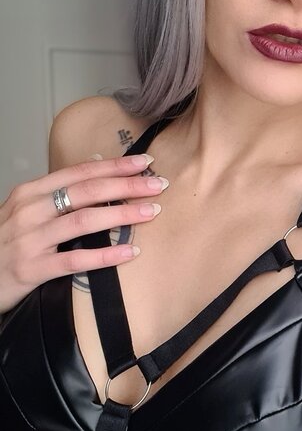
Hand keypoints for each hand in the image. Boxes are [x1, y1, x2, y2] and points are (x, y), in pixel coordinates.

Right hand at [0, 153, 168, 313]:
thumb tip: (95, 162)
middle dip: (125, 186)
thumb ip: (58, 189)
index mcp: (30, 192)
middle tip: (158, 185)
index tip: (144, 163)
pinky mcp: (32, 268)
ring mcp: (30, 239)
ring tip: (151, 212)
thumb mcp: (26, 209)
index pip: (79, 173)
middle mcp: (29, 211)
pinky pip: (75, 260)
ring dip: (121, 215)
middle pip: (85, 192)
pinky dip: (105, 255)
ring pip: (83, 221)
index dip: (113, 166)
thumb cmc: (6, 242)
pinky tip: (130, 252)